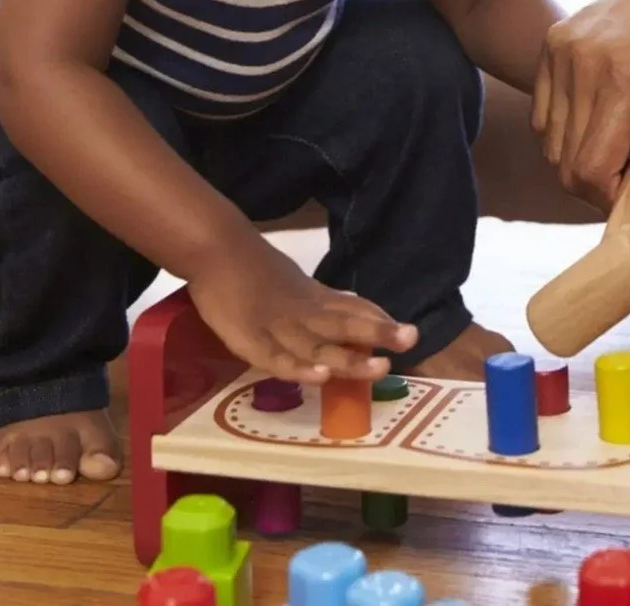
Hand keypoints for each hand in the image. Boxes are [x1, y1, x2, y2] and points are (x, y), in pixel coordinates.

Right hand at [188, 237, 417, 383]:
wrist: (217, 250)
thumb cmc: (255, 269)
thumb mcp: (295, 284)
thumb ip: (321, 302)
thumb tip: (352, 313)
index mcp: (313, 298)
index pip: (353, 308)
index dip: (378, 320)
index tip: (407, 332)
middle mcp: (304, 312)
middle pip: (344, 324)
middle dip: (378, 333)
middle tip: (411, 338)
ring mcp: (279, 327)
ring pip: (318, 346)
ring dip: (348, 359)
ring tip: (379, 367)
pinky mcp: (251, 341)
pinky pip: (277, 359)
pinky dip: (299, 369)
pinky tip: (320, 378)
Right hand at [533, 0, 629, 230]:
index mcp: (625, 75)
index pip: (592, 170)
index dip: (616, 200)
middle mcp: (581, 60)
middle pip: (567, 164)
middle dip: (603, 185)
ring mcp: (559, 49)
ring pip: (551, 144)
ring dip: (585, 160)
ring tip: (629, 145)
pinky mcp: (550, 44)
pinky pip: (545, 116)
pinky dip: (570, 133)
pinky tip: (609, 119)